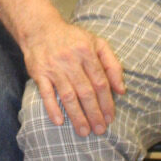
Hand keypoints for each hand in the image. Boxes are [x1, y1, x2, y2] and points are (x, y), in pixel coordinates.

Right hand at [24, 21, 125, 135]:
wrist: (40, 29)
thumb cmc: (72, 39)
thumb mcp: (97, 44)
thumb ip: (112, 64)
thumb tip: (121, 89)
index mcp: (87, 52)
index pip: (101, 82)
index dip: (107, 102)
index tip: (110, 118)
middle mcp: (71, 60)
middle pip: (86, 92)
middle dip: (94, 113)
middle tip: (100, 130)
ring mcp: (54, 67)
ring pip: (68, 96)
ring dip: (77, 116)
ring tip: (84, 132)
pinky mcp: (39, 73)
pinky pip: (46, 93)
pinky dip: (52, 108)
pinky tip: (59, 121)